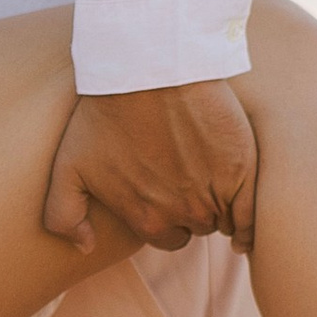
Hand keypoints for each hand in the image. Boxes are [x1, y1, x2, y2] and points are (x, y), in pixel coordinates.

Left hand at [42, 81, 257, 254]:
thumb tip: (84, 247)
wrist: (148, 69)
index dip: (168, 218)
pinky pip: (252, 214)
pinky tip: (246, 220)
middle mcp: (181, 213)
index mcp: (145, 218)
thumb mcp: (66, 166)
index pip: (166, 236)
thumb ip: (64, 215)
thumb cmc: (104, 112)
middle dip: (193, 210)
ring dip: (222, 207)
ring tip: (215, 181)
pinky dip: (251, 222)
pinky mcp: (240, 170)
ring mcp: (213, 193)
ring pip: (224, 217)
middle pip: (197, 226)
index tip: (168, 194)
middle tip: (190, 177)